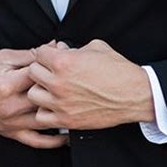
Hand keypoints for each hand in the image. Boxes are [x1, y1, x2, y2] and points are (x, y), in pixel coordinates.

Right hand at [0, 45, 67, 148]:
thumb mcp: (3, 58)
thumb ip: (29, 55)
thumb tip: (53, 46)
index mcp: (6, 84)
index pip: (38, 75)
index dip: (53, 66)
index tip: (65, 61)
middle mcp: (10, 106)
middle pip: (44, 98)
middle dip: (60, 88)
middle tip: (74, 81)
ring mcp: (11, 122)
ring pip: (44, 120)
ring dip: (61, 113)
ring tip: (77, 106)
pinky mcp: (10, 133)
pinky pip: (36, 141)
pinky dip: (53, 141)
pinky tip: (66, 136)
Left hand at [27, 39, 154, 129]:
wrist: (133, 94)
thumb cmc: (117, 70)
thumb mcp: (95, 47)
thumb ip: (73, 47)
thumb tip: (60, 48)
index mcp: (64, 61)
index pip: (39, 53)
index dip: (46, 52)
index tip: (52, 55)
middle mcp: (59, 82)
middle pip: (32, 72)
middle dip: (41, 68)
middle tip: (51, 70)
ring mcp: (61, 103)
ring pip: (33, 95)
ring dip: (41, 90)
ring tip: (52, 88)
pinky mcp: (67, 120)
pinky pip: (41, 117)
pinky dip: (46, 111)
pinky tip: (55, 105)